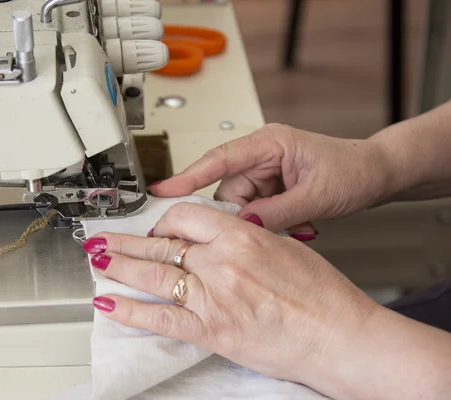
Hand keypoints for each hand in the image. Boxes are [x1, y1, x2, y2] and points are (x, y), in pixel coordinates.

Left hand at [84, 202, 378, 396]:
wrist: (339, 336)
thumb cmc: (322, 295)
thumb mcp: (283, 247)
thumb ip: (243, 238)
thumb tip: (216, 233)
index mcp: (241, 236)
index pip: (184, 216)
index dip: (162, 220)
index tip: (153, 226)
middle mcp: (222, 263)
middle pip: (160, 245)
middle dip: (125, 242)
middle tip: (103, 240)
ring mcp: (213, 297)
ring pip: (153, 276)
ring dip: (119, 268)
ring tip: (98, 262)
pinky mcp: (212, 330)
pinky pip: (161, 319)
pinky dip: (131, 311)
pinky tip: (110, 304)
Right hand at [149, 124, 394, 234]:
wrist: (375, 174)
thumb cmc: (352, 171)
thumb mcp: (315, 196)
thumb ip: (275, 213)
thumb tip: (242, 227)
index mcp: (269, 143)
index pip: (219, 159)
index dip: (188, 176)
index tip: (163, 191)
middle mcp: (261, 154)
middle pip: (227, 189)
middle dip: (241, 215)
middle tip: (263, 230)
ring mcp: (265, 170)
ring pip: (239, 204)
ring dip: (257, 221)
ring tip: (291, 224)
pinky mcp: (269, 185)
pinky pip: (253, 208)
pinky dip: (266, 221)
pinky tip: (289, 223)